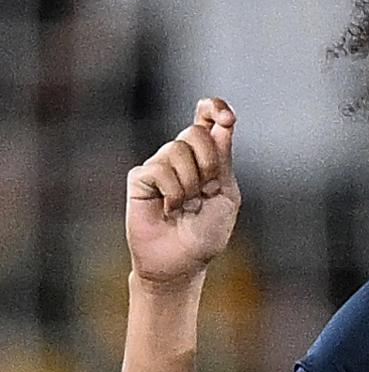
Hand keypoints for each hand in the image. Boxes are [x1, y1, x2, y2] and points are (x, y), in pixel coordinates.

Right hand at [126, 98, 240, 284]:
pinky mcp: (140, 178)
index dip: (214, 108)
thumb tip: (223, 121)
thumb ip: (223, 158)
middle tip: (207, 191)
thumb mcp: (226, 195)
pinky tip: (169, 210)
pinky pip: (160, 170)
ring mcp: (159, 165)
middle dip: (207, 162)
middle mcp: (181, 156)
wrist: (182, 262)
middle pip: (194, 132)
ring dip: (190, 184)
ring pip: (176, 149)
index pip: (206, 118)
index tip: (226, 117)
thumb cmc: (206, 233)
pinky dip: (172, 193)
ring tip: (186, 207)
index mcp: (206, 157)